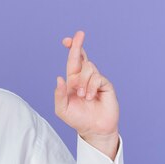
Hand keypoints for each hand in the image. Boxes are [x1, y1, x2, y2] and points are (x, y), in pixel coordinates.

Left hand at [54, 31, 118, 158]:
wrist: (94, 129)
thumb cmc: (77, 119)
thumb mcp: (62, 109)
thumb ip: (59, 94)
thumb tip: (59, 78)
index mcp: (73, 80)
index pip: (72, 61)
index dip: (71, 49)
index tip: (66, 40)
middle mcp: (85, 78)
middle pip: (82, 57)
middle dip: (78, 45)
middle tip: (79, 34)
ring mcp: (96, 80)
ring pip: (88, 68)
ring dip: (83, 82)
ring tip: (83, 96)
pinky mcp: (106, 85)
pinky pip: (97, 78)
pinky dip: (91, 87)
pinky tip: (90, 97)